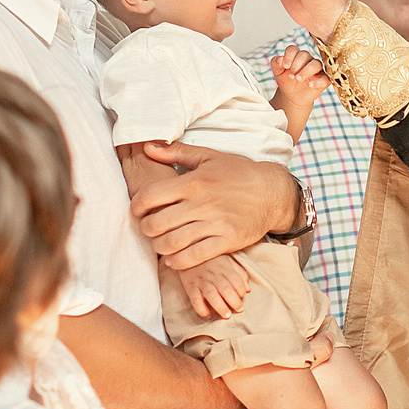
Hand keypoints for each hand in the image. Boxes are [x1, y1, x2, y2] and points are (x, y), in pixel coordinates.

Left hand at [128, 144, 298, 268]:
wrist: (273, 192)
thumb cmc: (240, 173)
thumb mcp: (209, 156)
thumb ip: (176, 152)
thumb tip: (147, 147)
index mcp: (195, 182)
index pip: (151, 196)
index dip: (136, 205)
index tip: (136, 209)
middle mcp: (202, 204)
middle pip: (157, 223)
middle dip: (145, 228)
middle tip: (147, 228)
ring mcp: (215, 224)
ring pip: (172, 243)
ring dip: (159, 246)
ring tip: (160, 242)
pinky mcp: (227, 241)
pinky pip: (194, 257)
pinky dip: (178, 261)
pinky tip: (174, 257)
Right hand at [177, 253, 251, 319]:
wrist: (186, 251)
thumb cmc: (212, 259)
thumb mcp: (228, 260)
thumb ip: (240, 273)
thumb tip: (248, 290)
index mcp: (225, 268)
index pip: (237, 281)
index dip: (242, 292)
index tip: (242, 299)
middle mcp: (214, 274)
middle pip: (226, 290)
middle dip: (234, 302)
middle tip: (238, 310)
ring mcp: (201, 280)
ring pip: (211, 295)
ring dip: (220, 307)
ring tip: (226, 316)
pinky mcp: (190, 286)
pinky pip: (195, 299)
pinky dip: (201, 308)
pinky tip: (207, 315)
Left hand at [270, 45, 327, 124]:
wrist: (291, 96)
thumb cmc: (286, 80)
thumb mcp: (277, 72)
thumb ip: (276, 63)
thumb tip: (280, 59)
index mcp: (295, 55)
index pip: (293, 49)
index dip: (289, 56)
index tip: (285, 66)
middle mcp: (307, 59)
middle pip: (305, 55)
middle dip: (297, 64)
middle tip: (291, 75)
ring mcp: (316, 69)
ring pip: (316, 64)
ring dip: (307, 71)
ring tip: (299, 79)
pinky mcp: (323, 79)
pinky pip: (325, 78)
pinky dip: (319, 81)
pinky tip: (310, 85)